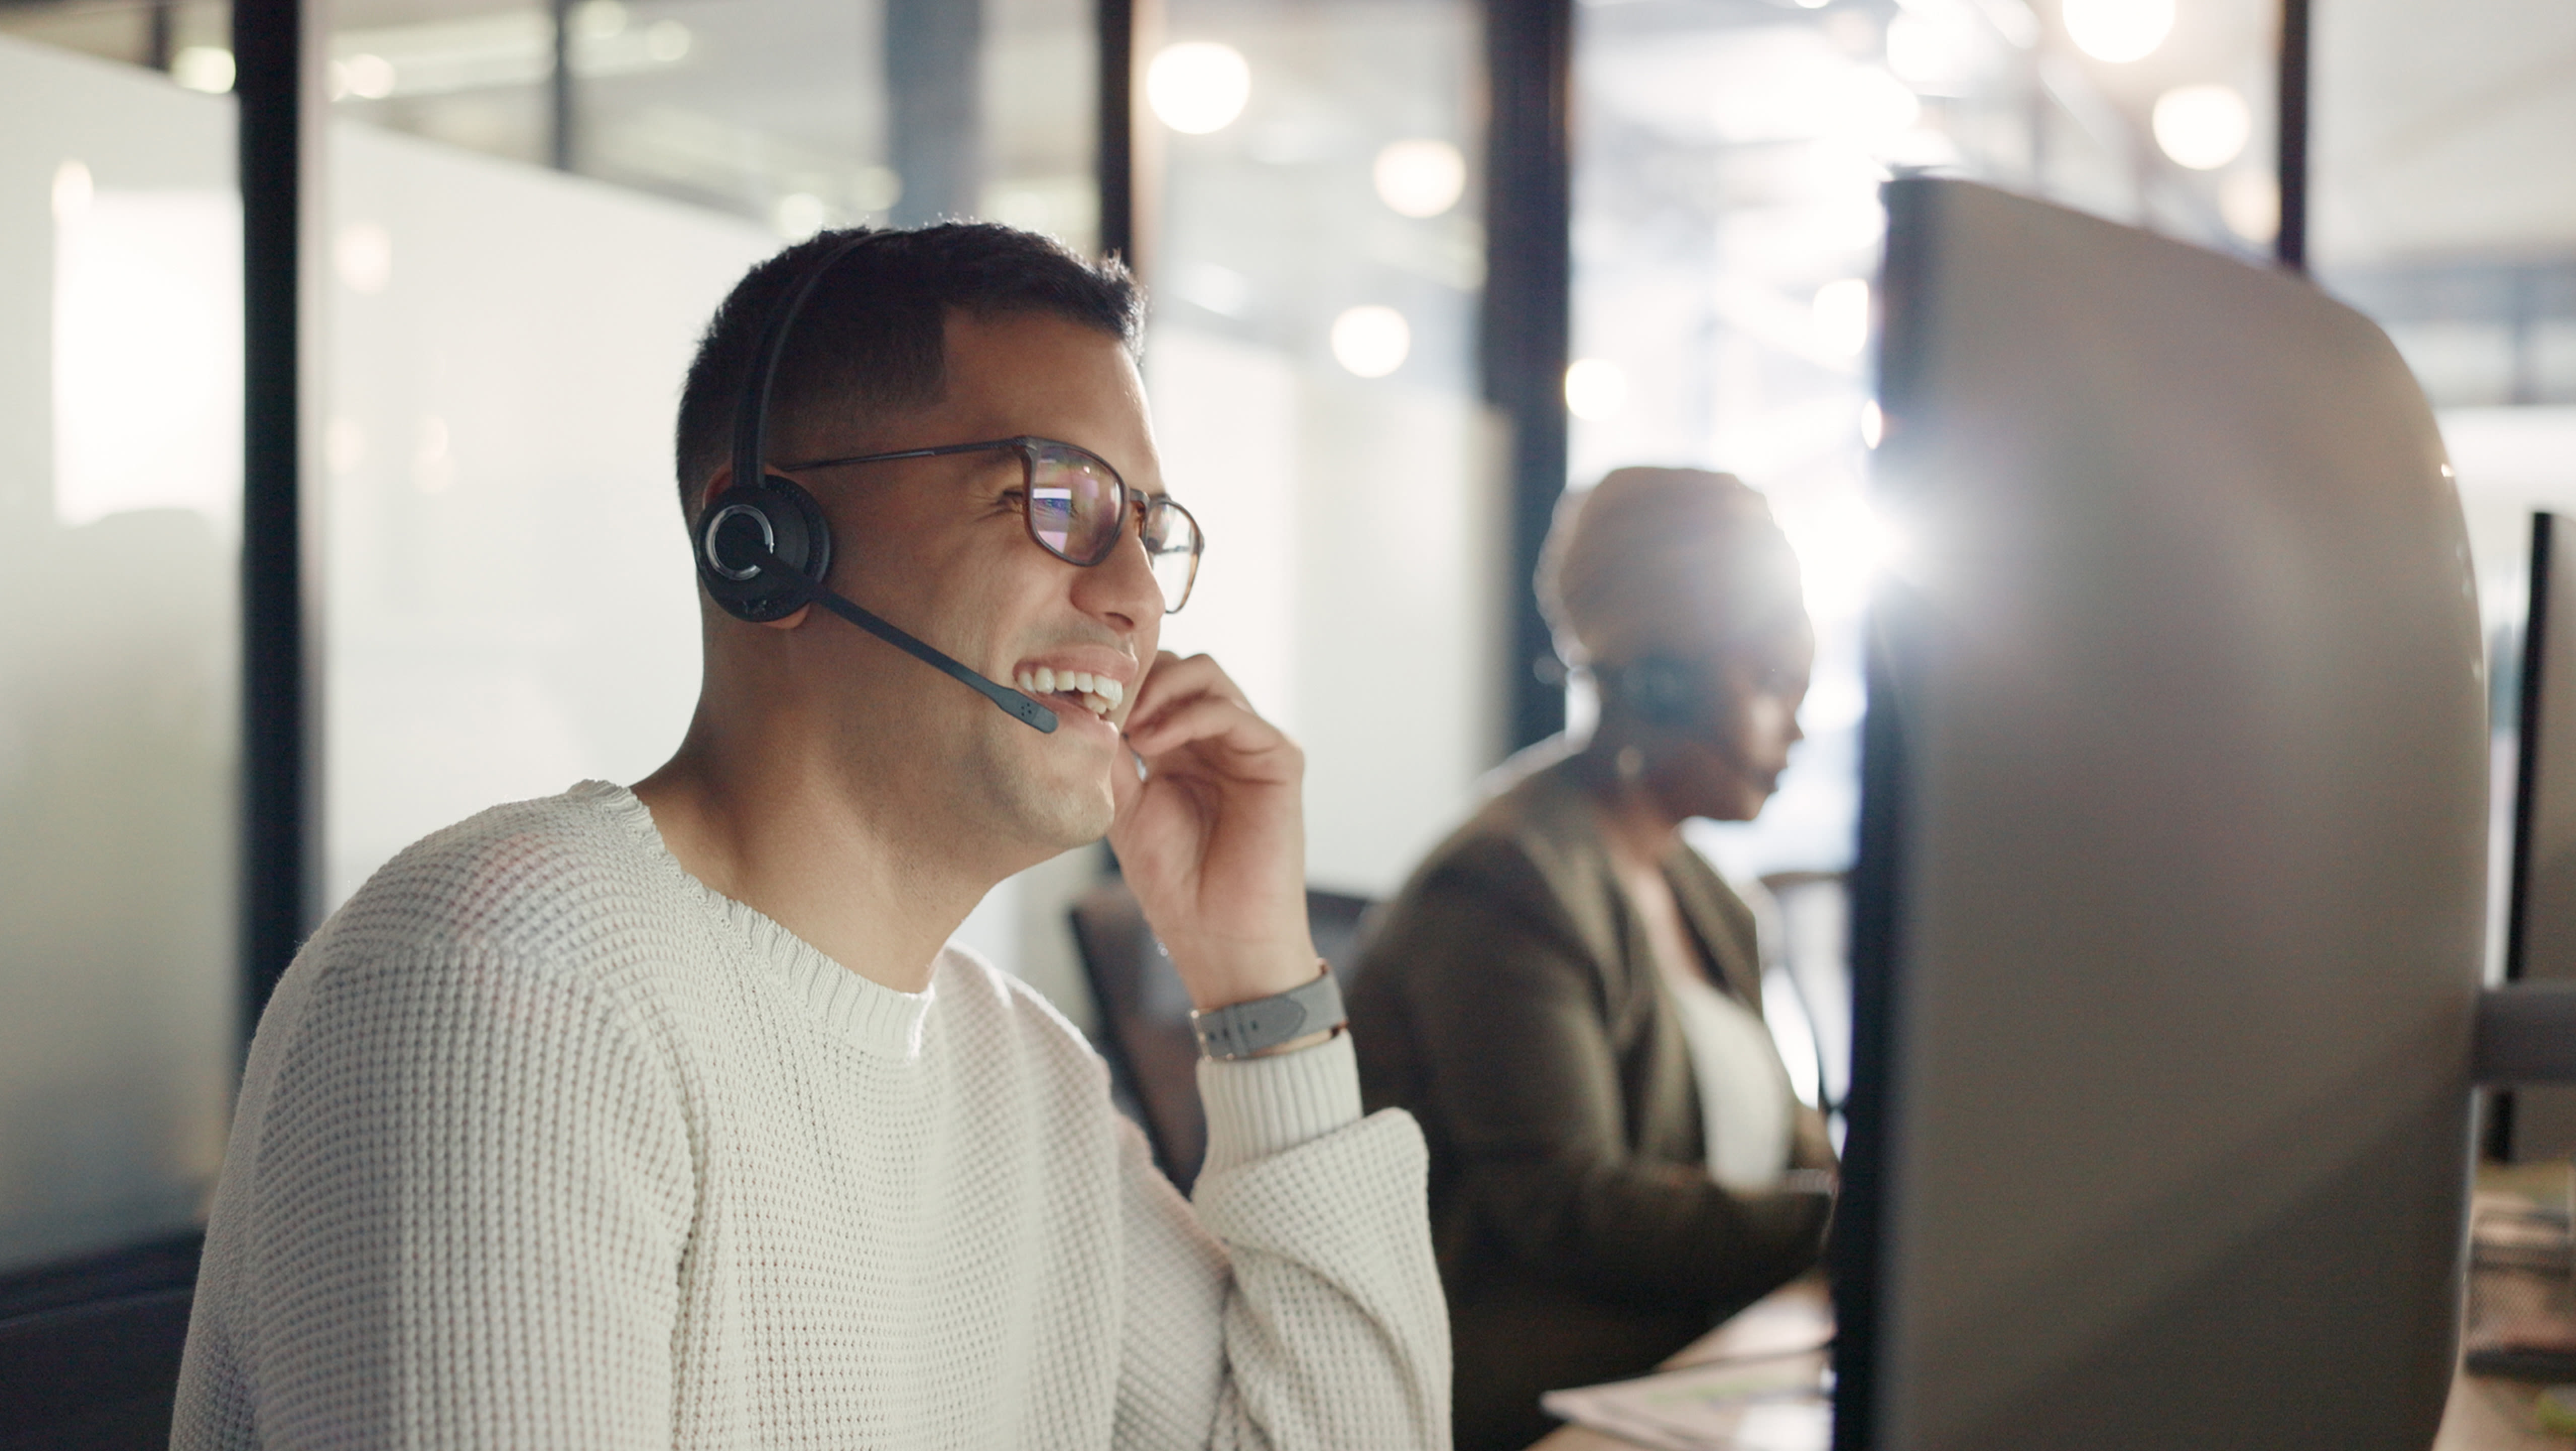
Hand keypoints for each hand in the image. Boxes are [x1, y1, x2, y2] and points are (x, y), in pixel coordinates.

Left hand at [1109, 652, 1320, 1010]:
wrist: (1219, 936)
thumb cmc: (1175, 884)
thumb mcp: (1124, 809)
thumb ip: (1111, 758)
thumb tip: (1082, 708)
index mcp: (1183, 748)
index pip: (1155, 683)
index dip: (1120, 681)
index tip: (1078, 697)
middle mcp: (1219, 739)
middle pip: (1182, 667)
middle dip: (1138, 677)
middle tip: (1103, 707)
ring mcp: (1251, 745)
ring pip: (1207, 675)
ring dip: (1159, 690)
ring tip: (1127, 727)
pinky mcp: (1279, 759)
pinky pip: (1233, 712)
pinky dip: (1188, 716)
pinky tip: (1152, 744)